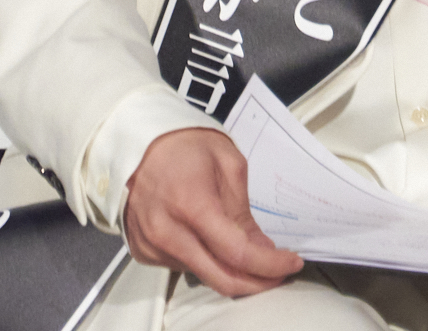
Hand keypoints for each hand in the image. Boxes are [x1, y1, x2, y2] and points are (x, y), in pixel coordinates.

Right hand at [121, 128, 301, 296]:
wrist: (138, 144)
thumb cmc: (182, 146)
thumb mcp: (228, 164)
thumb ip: (244, 212)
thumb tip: (262, 248)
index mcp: (191, 204)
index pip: (238, 253)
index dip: (270, 264)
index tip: (290, 263)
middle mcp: (167, 231)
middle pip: (222, 279)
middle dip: (258, 282)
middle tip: (277, 272)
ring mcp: (152, 244)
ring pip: (204, 276)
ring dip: (230, 271)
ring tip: (245, 251)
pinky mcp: (144, 251)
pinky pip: (183, 268)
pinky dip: (204, 261)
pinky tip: (210, 242)